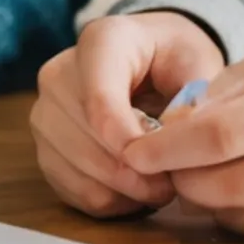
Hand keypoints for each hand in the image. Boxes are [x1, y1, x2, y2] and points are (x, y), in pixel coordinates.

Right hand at [31, 10, 226, 217]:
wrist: (150, 60)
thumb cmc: (176, 61)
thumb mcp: (199, 65)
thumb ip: (195, 102)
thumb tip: (183, 146)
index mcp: (101, 42)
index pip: (99, 98)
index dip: (128, 140)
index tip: (163, 166)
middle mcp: (59, 74)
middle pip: (87, 140)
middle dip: (136, 172)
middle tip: (175, 181)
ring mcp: (45, 113)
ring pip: (79, 171)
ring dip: (125, 190)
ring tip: (159, 184)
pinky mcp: (44, 149)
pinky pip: (73, 191)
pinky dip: (110, 200)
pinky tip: (135, 189)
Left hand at [114, 39, 243, 243]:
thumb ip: (225, 89)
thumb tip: (171, 125)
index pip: (216, 137)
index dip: (166, 149)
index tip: (132, 150)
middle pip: (222, 184)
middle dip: (180, 176)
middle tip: (163, 164)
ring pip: (241, 214)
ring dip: (206, 198)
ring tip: (201, 172)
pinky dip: (242, 214)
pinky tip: (242, 188)